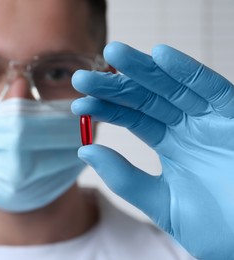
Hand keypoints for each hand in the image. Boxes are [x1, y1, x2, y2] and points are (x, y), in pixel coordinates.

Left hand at [71, 41, 233, 259]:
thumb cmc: (215, 227)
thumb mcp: (161, 202)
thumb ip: (125, 178)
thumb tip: (85, 151)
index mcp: (170, 144)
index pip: (132, 118)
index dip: (106, 108)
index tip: (79, 102)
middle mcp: (187, 127)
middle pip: (146, 98)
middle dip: (115, 86)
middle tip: (82, 77)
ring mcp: (211, 120)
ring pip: (172, 87)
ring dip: (143, 69)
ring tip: (113, 54)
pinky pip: (212, 88)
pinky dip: (188, 71)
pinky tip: (160, 55)